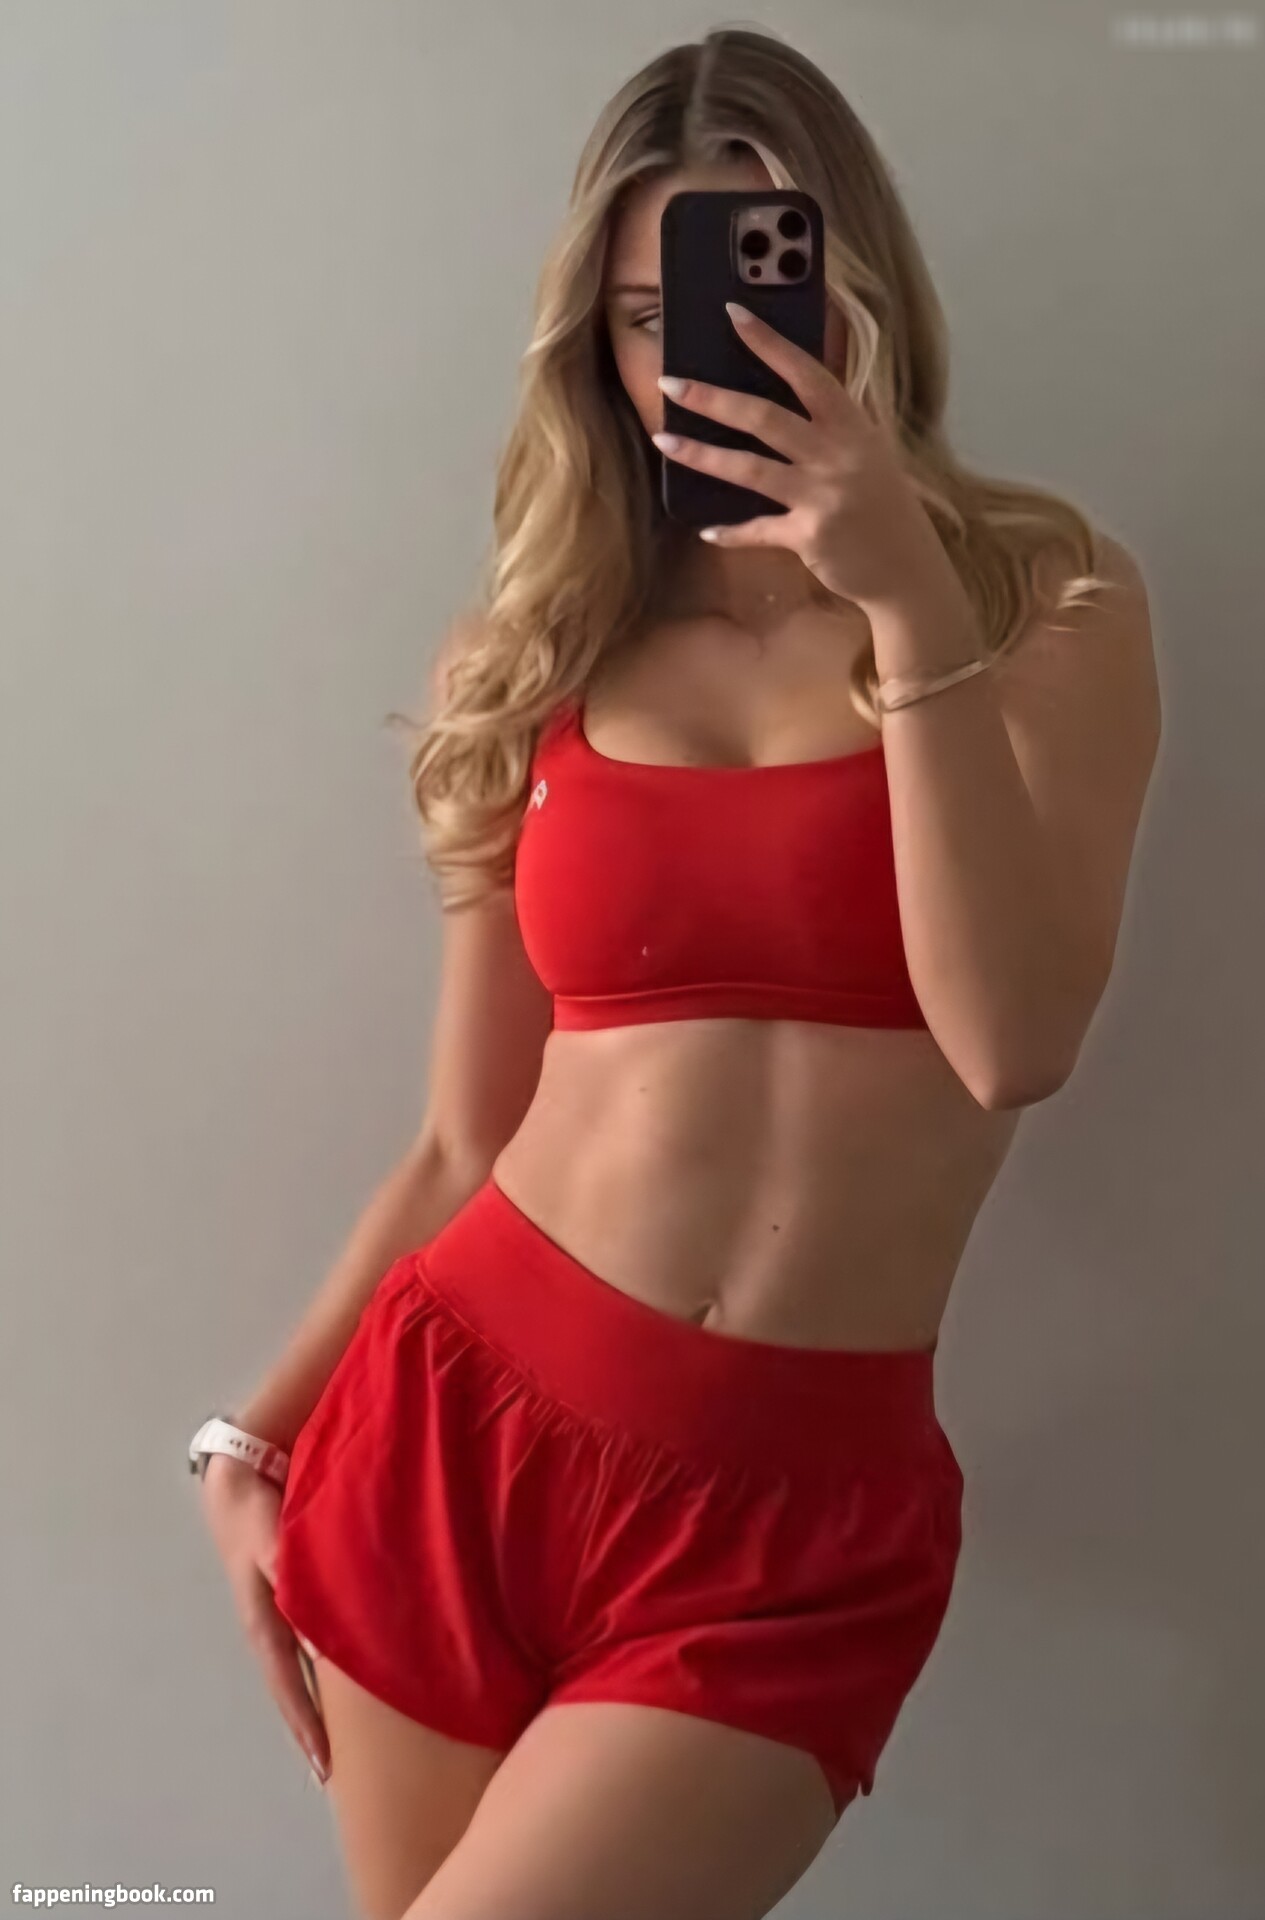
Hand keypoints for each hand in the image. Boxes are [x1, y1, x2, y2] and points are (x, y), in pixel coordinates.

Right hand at [200, 1453, 329, 1785]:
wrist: (238, 1477)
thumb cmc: (254, 1511)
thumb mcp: (270, 1541)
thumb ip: (290, 1573)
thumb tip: (311, 1615)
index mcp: (263, 1622)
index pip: (288, 1685)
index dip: (305, 1725)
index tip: (324, 1767)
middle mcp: (272, 1625)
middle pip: (295, 1687)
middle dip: (315, 1726)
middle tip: (344, 1768)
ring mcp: (280, 1612)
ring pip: (305, 1667)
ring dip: (325, 1698)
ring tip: (355, 1733)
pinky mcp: (292, 1594)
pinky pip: (314, 1638)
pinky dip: (331, 1661)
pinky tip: (355, 1670)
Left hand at [653, 302, 945, 611]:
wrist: (907, 568)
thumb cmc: (884, 507)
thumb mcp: (868, 454)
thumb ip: (830, 429)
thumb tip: (785, 398)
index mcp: (852, 426)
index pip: (807, 373)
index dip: (770, 343)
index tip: (733, 314)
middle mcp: (837, 455)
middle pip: (765, 418)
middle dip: (713, 399)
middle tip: (669, 385)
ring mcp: (822, 496)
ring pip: (751, 469)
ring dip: (703, 455)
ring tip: (663, 441)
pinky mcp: (809, 536)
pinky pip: (759, 530)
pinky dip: (732, 532)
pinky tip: (707, 530)